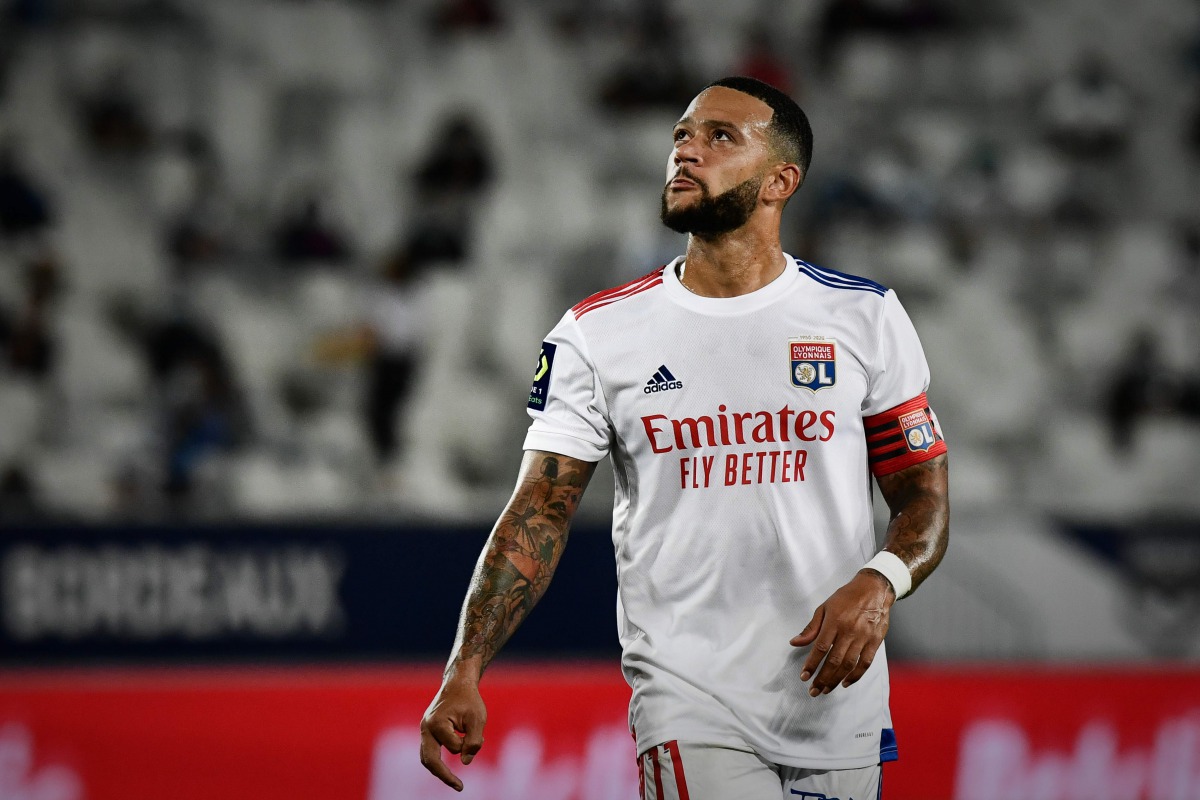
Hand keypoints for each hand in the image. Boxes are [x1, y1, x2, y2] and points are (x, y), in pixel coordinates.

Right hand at [419, 676, 486, 791]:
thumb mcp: (478, 718)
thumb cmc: (469, 700)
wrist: (458, 684)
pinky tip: (453, 762)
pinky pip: (430, 750)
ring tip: (455, 781)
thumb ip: (473, 742)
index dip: (468, 745)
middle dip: (444, 776)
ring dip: (440, 770)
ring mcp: (424, 729)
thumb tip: (465, 763)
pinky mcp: (428, 731)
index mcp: (436, 723)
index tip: (479, 737)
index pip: (453, 746)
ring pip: (426, 757)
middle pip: (428, 760)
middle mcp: (426, 727)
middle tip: (459, 787)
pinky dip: (440, 759)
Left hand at [790, 569, 894, 696]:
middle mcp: (849, 631)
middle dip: (822, 678)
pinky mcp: (875, 642)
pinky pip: (865, 663)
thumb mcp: (824, 607)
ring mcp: (863, 637)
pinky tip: (846, 682)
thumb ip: (811, 628)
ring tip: (826, 689)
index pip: (820, 648)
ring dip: (836, 680)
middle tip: (813, 690)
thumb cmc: (846, 597)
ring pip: (849, 665)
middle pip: (834, 660)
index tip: (804, 676)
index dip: (812, 664)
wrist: (874, 589)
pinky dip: (856, 676)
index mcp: (834, 621)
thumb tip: (795, 642)